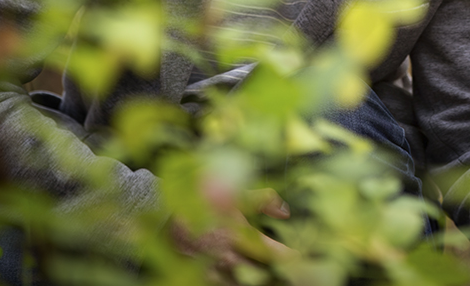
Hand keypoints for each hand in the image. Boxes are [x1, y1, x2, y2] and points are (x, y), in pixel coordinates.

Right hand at [170, 190, 292, 280]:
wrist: (166, 215)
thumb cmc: (204, 199)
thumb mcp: (236, 193)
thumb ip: (264, 200)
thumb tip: (286, 213)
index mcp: (242, 237)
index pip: (276, 255)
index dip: (292, 258)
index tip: (303, 257)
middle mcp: (231, 259)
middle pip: (263, 276)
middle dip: (277, 273)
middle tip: (290, 269)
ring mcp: (216, 273)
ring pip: (245, 283)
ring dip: (258, 279)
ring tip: (269, 274)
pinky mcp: (204, 279)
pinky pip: (227, 285)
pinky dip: (238, 281)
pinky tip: (247, 275)